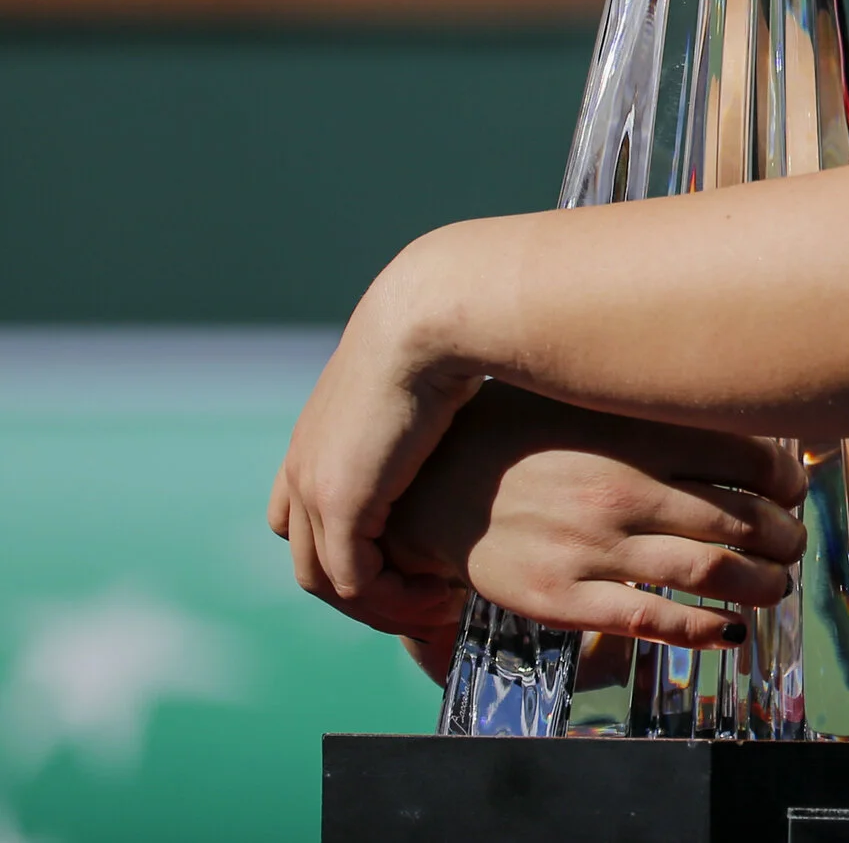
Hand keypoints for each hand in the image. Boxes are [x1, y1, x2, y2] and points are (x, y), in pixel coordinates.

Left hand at [268, 239, 486, 633]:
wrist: (431, 314)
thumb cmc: (452, 328)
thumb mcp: (429, 371)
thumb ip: (430, 402)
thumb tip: (472, 403)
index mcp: (319, 436)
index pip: (306, 518)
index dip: (355, 549)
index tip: (416, 560)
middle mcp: (304, 466)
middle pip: (311, 559)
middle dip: (369, 590)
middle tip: (426, 599)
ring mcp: (313, 487)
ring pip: (328, 580)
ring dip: (382, 604)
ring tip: (437, 606)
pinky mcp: (339, 503)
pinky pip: (355, 582)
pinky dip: (394, 600)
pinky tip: (441, 594)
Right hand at [381, 382, 807, 652]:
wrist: (432, 483)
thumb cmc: (522, 435)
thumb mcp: (593, 401)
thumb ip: (659, 413)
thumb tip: (741, 419)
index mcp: (636, 433)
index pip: (750, 458)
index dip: (788, 481)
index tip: (794, 491)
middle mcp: (622, 489)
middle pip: (741, 520)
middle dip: (784, 539)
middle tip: (792, 543)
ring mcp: (592, 547)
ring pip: (709, 573)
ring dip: (761, 585)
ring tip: (776, 586)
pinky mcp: (563, 598)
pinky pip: (653, 621)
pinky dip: (705, 630)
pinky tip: (730, 631)